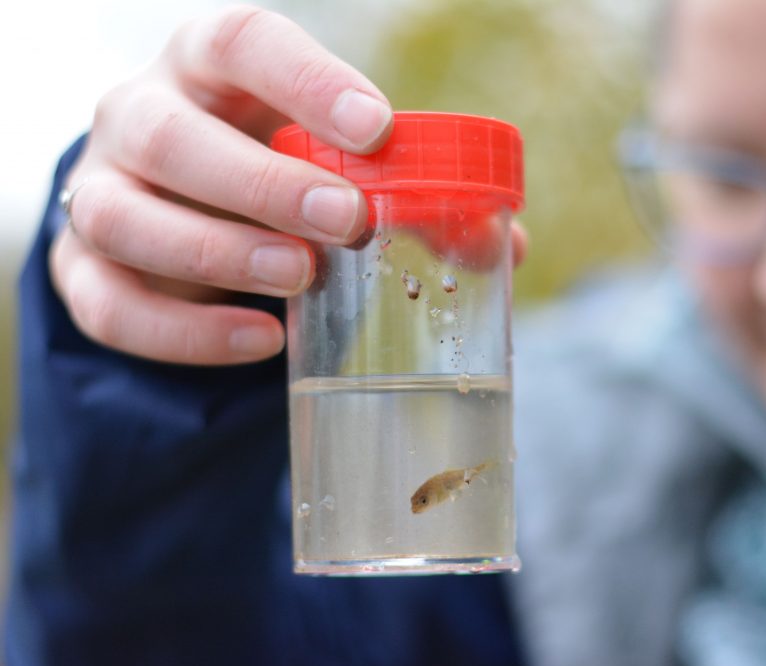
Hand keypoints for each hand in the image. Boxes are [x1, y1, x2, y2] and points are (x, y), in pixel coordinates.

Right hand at [51, 6, 526, 365]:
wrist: (188, 225)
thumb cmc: (280, 180)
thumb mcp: (335, 169)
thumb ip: (414, 199)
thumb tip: (500, 245)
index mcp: (213, 71)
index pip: (241, 43)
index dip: (306, 80)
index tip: (378, 129)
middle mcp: (140, 117)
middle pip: (169, 134)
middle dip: (259, 181)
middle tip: (343, 222)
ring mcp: (101, 195)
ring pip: (123, 218)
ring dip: (217, 254)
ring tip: (300, 279)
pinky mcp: (84, 273)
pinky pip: (111, 306)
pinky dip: (186, 333)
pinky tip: (260, 342)